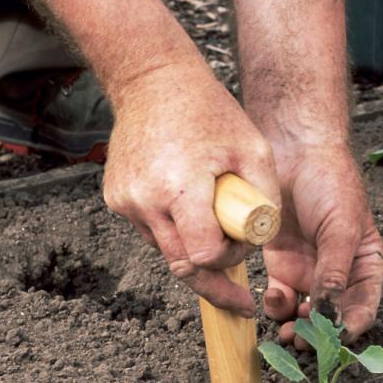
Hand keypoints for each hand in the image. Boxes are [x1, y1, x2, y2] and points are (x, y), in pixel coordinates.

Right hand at [102, 62, 279, 314]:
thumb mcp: (256, 151)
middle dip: (214, 283)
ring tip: (220, 236)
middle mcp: (144, 200)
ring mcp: (125, 201)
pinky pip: (152, 232)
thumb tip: (265, 238)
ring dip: (195, 253)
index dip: (230, 262)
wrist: (153, 81)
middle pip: (182, 266)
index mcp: (179, 188)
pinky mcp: (116, 198)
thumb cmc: (210, 112)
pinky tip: (195, 215)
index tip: (246, 255)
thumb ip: (266, 199)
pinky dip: (177, 233)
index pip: (204, 256)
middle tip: (240, 301)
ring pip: (167, 252)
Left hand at [261, 141, 382, 344]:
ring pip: (304, 313)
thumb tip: (331, 309)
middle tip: (303, 341)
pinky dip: (275, 305)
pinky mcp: (282, 265)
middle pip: (332, 317)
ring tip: (286, 330)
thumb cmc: (330, 183)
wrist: (293, 152)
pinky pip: (280, 297)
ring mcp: (309, 271)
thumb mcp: (341, 227)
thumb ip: (336, 270)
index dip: (350, 327)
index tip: (334, 337)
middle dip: (318, 334)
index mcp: (365, 266)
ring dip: (295, 325)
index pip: (363, 308)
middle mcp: (339, 275)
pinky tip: (272, 298)